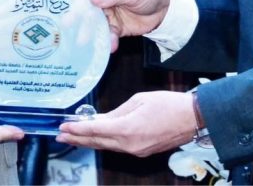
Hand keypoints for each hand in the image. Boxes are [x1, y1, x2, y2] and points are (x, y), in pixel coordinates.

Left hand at [56, 91, 194, 156]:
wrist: (192, 118)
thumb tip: (101, 120)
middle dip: (77, 139)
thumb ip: (117, 112)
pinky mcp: (141, 152)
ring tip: (72, 139)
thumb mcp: (139, 100)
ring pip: (106, 147)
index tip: (63, 127)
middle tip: (60, 136)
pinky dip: (104, 143)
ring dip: (89, 142)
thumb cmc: (168, 104)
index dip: (77, 129)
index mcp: (128, 129)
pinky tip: (96, 139)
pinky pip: (117, 148)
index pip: (95, 130)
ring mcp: (136, 151)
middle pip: (97, 142)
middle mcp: (129, 144)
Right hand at [84, 0, 170, 51]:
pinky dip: (109, 41)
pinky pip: (109, 36)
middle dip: (84, 26)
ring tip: (91, 46)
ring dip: (95, 36)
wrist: (164, 7)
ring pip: (96, 26)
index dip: (78, 8)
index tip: (70, 20)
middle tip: (79, 38)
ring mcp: (107, 15)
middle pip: (88, 13)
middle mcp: (100, 0)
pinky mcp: (115, 28)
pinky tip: (111, 47)